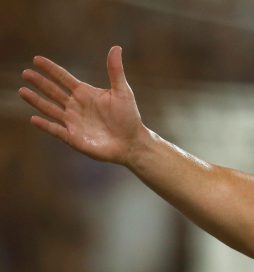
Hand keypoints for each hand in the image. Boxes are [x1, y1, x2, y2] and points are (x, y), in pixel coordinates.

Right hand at [20, 46, 146, 164]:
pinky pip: (56, 130)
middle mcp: (75, 106)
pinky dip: (45, 125)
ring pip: (50, 109)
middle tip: (26, 73)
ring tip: (22, 91)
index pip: (63, 78)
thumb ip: (115, 71)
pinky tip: (34, 119)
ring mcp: (73, 121)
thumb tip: (116, 48)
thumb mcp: (122, 91)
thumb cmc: (129, 117)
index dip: (50, 69)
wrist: (132, 143)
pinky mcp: (73, 137)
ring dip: (36, 101)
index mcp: (84, 93)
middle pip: (53, 91)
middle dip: (39, 82)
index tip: (36, 59)